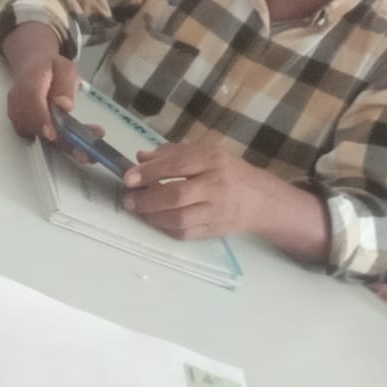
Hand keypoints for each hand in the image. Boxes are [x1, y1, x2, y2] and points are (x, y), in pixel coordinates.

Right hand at [2, 22, 77, 141]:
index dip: (42, 119)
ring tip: (87, 151)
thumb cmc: (50, 68)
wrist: (32, 68)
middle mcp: (19, 100)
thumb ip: (65, 85)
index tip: (52, 134)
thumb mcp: (65, 68)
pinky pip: (39, 137)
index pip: (32, 101)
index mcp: (30, 80)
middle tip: (85, 148)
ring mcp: (17, 114)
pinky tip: (78, 148)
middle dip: (61, 139)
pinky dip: (58, 144)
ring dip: (63, 144)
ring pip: (38, 134)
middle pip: (35, 124)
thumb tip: (63, 105)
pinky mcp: (22, 125)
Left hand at [122, 144, 270, 239]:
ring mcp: (216, 210)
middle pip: (176, 195)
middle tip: (128, 199)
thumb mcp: (205, 152)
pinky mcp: (214, 231)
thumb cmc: (227, 170)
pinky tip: (155, 220)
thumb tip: (141, 158)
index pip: (177, 165)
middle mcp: (216, 185)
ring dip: (152, 216)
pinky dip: (165, 228)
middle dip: (147, 198)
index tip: (128, 177)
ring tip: (138, 210)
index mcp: (213, 159)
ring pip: (179, 219)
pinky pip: (184, 234)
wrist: (258, 199)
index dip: (150, 172)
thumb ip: (173, 153)